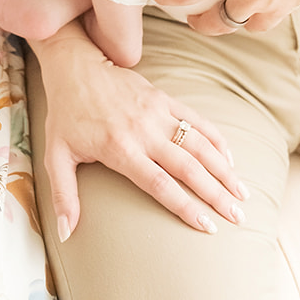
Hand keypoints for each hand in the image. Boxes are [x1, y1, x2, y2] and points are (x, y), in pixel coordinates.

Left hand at [32, 22, 246, 239]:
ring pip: (199, 144)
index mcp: (120, 149)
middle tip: (238, 216)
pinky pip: (196, 119)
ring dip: (223, 169)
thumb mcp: (56, 156)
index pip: (160, 184)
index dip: (186, 207)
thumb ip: (63, 196)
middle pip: (188, 168)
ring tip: (242, 193)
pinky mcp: (164, 98)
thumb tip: (65, 233)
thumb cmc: (65, 114)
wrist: (75, 66)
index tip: (208, 226)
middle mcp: (144, 131)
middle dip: (216, 194)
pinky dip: (215, 139)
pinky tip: (229, 158)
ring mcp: (157, 112)